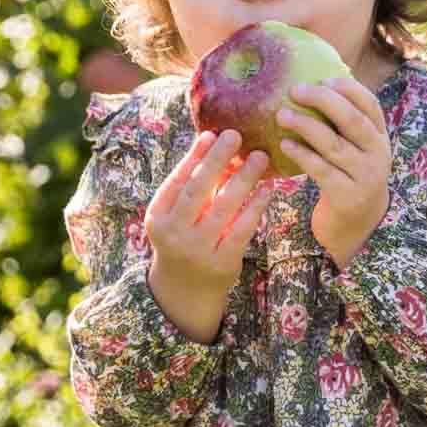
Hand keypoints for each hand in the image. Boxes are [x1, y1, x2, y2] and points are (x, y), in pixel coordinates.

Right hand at [145, 129, 271, 290]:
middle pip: (197, 190)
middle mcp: (174, 233)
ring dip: (244, 178)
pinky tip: (268, 187)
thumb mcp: (176, 216)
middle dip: (217, 160)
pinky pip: (243, 227)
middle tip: (236, 135)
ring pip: (224, 206)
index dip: (194, 157)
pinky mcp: (223, 262)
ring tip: (260, 157)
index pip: (176, 181)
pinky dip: (257, 205)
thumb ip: (191, 186)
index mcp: (158, 217)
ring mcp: (198, 249)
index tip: (212, 134)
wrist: (184, 291)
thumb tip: (214, 142)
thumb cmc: (183, 239)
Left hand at [278, 77, 391, 269]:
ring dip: (306, 125)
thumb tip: (313, 85)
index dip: (348, 88)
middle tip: (295, 90)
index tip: (323, 78)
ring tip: (282, 114)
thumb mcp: (356, 150)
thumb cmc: (349, 177)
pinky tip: (285, 144)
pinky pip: (321, 170)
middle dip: (323, 100)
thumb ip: (342, 124)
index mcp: (380, 137)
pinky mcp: (347, 196)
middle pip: (352, 120)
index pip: (370, 104)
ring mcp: (365, 176)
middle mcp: (378, 154)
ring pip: (334, 144)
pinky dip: (302, 154)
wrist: (360, 226)